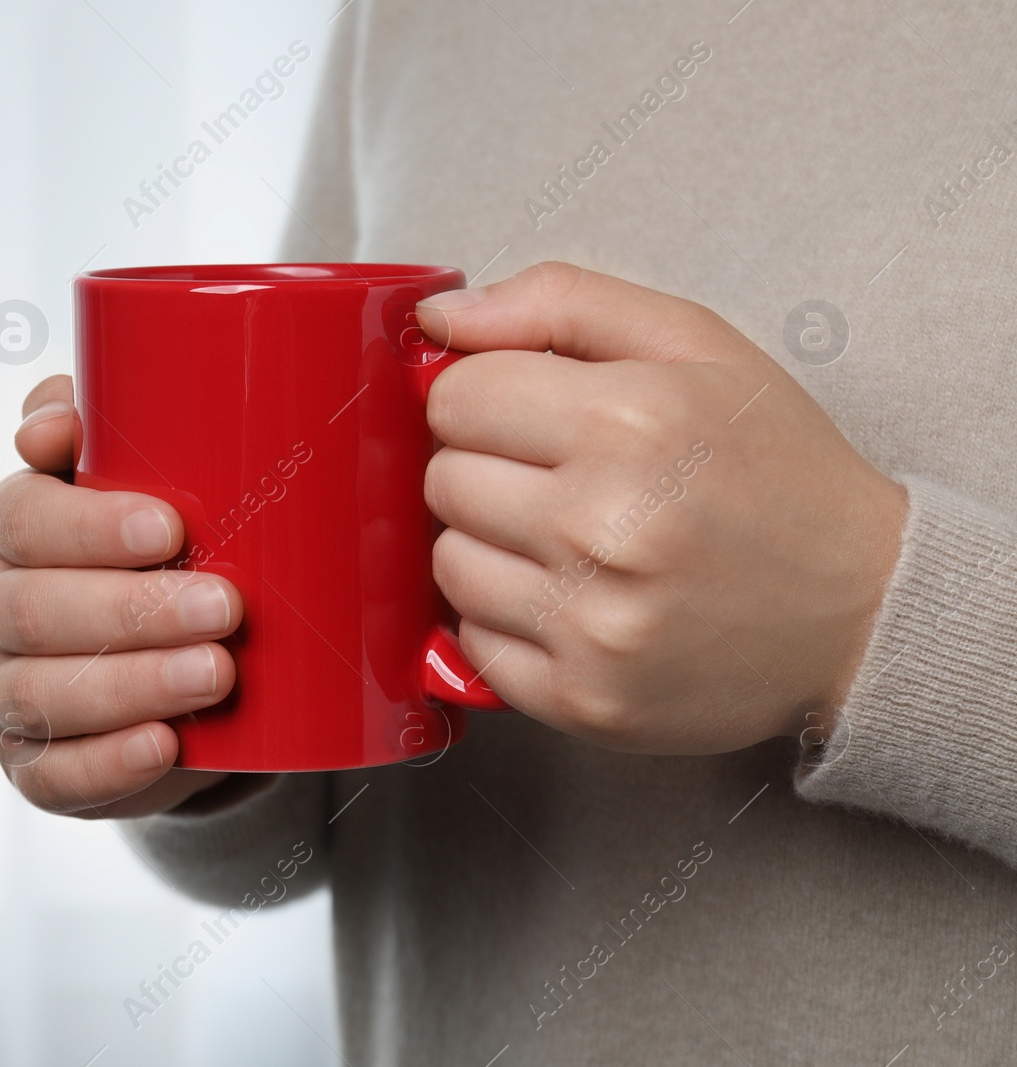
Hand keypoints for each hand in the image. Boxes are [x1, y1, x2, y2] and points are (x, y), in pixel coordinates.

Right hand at [0, 375, 258, 816]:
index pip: (21, 516)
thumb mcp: (160, 477)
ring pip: (39, 695)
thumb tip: (63, 411)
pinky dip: (109, 763)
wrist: (197, 677)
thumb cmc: (178, 556)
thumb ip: (120, 422)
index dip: (87, 524)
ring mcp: (5, 691)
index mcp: (13, 527)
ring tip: (216, 673)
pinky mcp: (33, 765)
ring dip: (131, 684)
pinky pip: (52, 774)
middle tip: (224, 605)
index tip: (172, 527)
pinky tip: (164, 745)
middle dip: (130, 609)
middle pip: (30, 609)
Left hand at [415, 263, 907, 754]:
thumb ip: (558, 302)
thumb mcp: (693, 343)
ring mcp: (594, 623)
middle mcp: (607, 526)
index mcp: (631, 420)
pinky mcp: (584, 699)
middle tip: (557, 477)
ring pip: (447, 564)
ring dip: (488, 546)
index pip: (454, 398)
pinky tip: (570, 599)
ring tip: (567, 540)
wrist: (864, 606)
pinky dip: (505, 619)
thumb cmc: (774, 468)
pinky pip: (470, 643)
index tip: (522, 412)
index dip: (481, 397)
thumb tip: (439, 317)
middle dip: (484, 467)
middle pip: (443, 481)